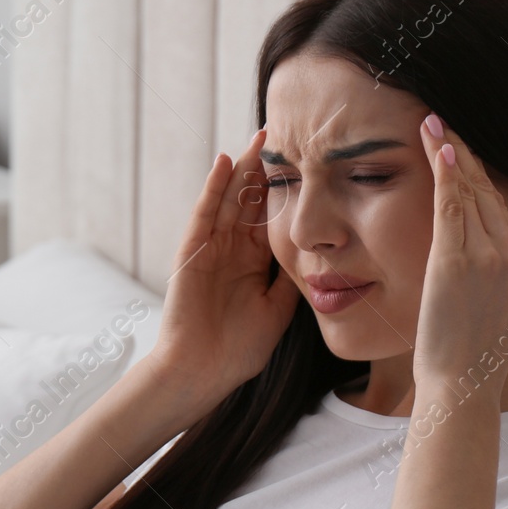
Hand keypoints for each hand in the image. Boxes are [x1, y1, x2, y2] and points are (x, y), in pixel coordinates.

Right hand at [146, 128, 300, 411]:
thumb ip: (290, 281)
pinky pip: (204, 213)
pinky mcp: (191, 251)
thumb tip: (316, 254)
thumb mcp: (277, 311)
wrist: (201, 372)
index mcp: (252, 265)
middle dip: (265, 170)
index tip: (304, 164)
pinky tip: (226, 162)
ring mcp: (210, 248)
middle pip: (250, 201)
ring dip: (243, 169)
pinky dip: (213, 187)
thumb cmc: (237, 351)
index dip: (285, 192)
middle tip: (283, 136)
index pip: (271, 218)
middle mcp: (231, 251)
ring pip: (229, 199)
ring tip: (259, 138)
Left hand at [412, 115, 507, 395]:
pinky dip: (445, 174)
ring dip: (450, 153)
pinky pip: (452, 206)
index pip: (500, 208)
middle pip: (488, 192)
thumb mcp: (491, 314)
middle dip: (465, 154)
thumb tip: (474, 272)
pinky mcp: (458, 261)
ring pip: (469, 192)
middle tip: (445, 121)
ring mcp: (488, 256)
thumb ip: (487, 283)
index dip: (479, 175)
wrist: (465, 386)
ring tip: (433, 123)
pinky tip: (438, 147)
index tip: (463, 149)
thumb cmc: (469, 360)